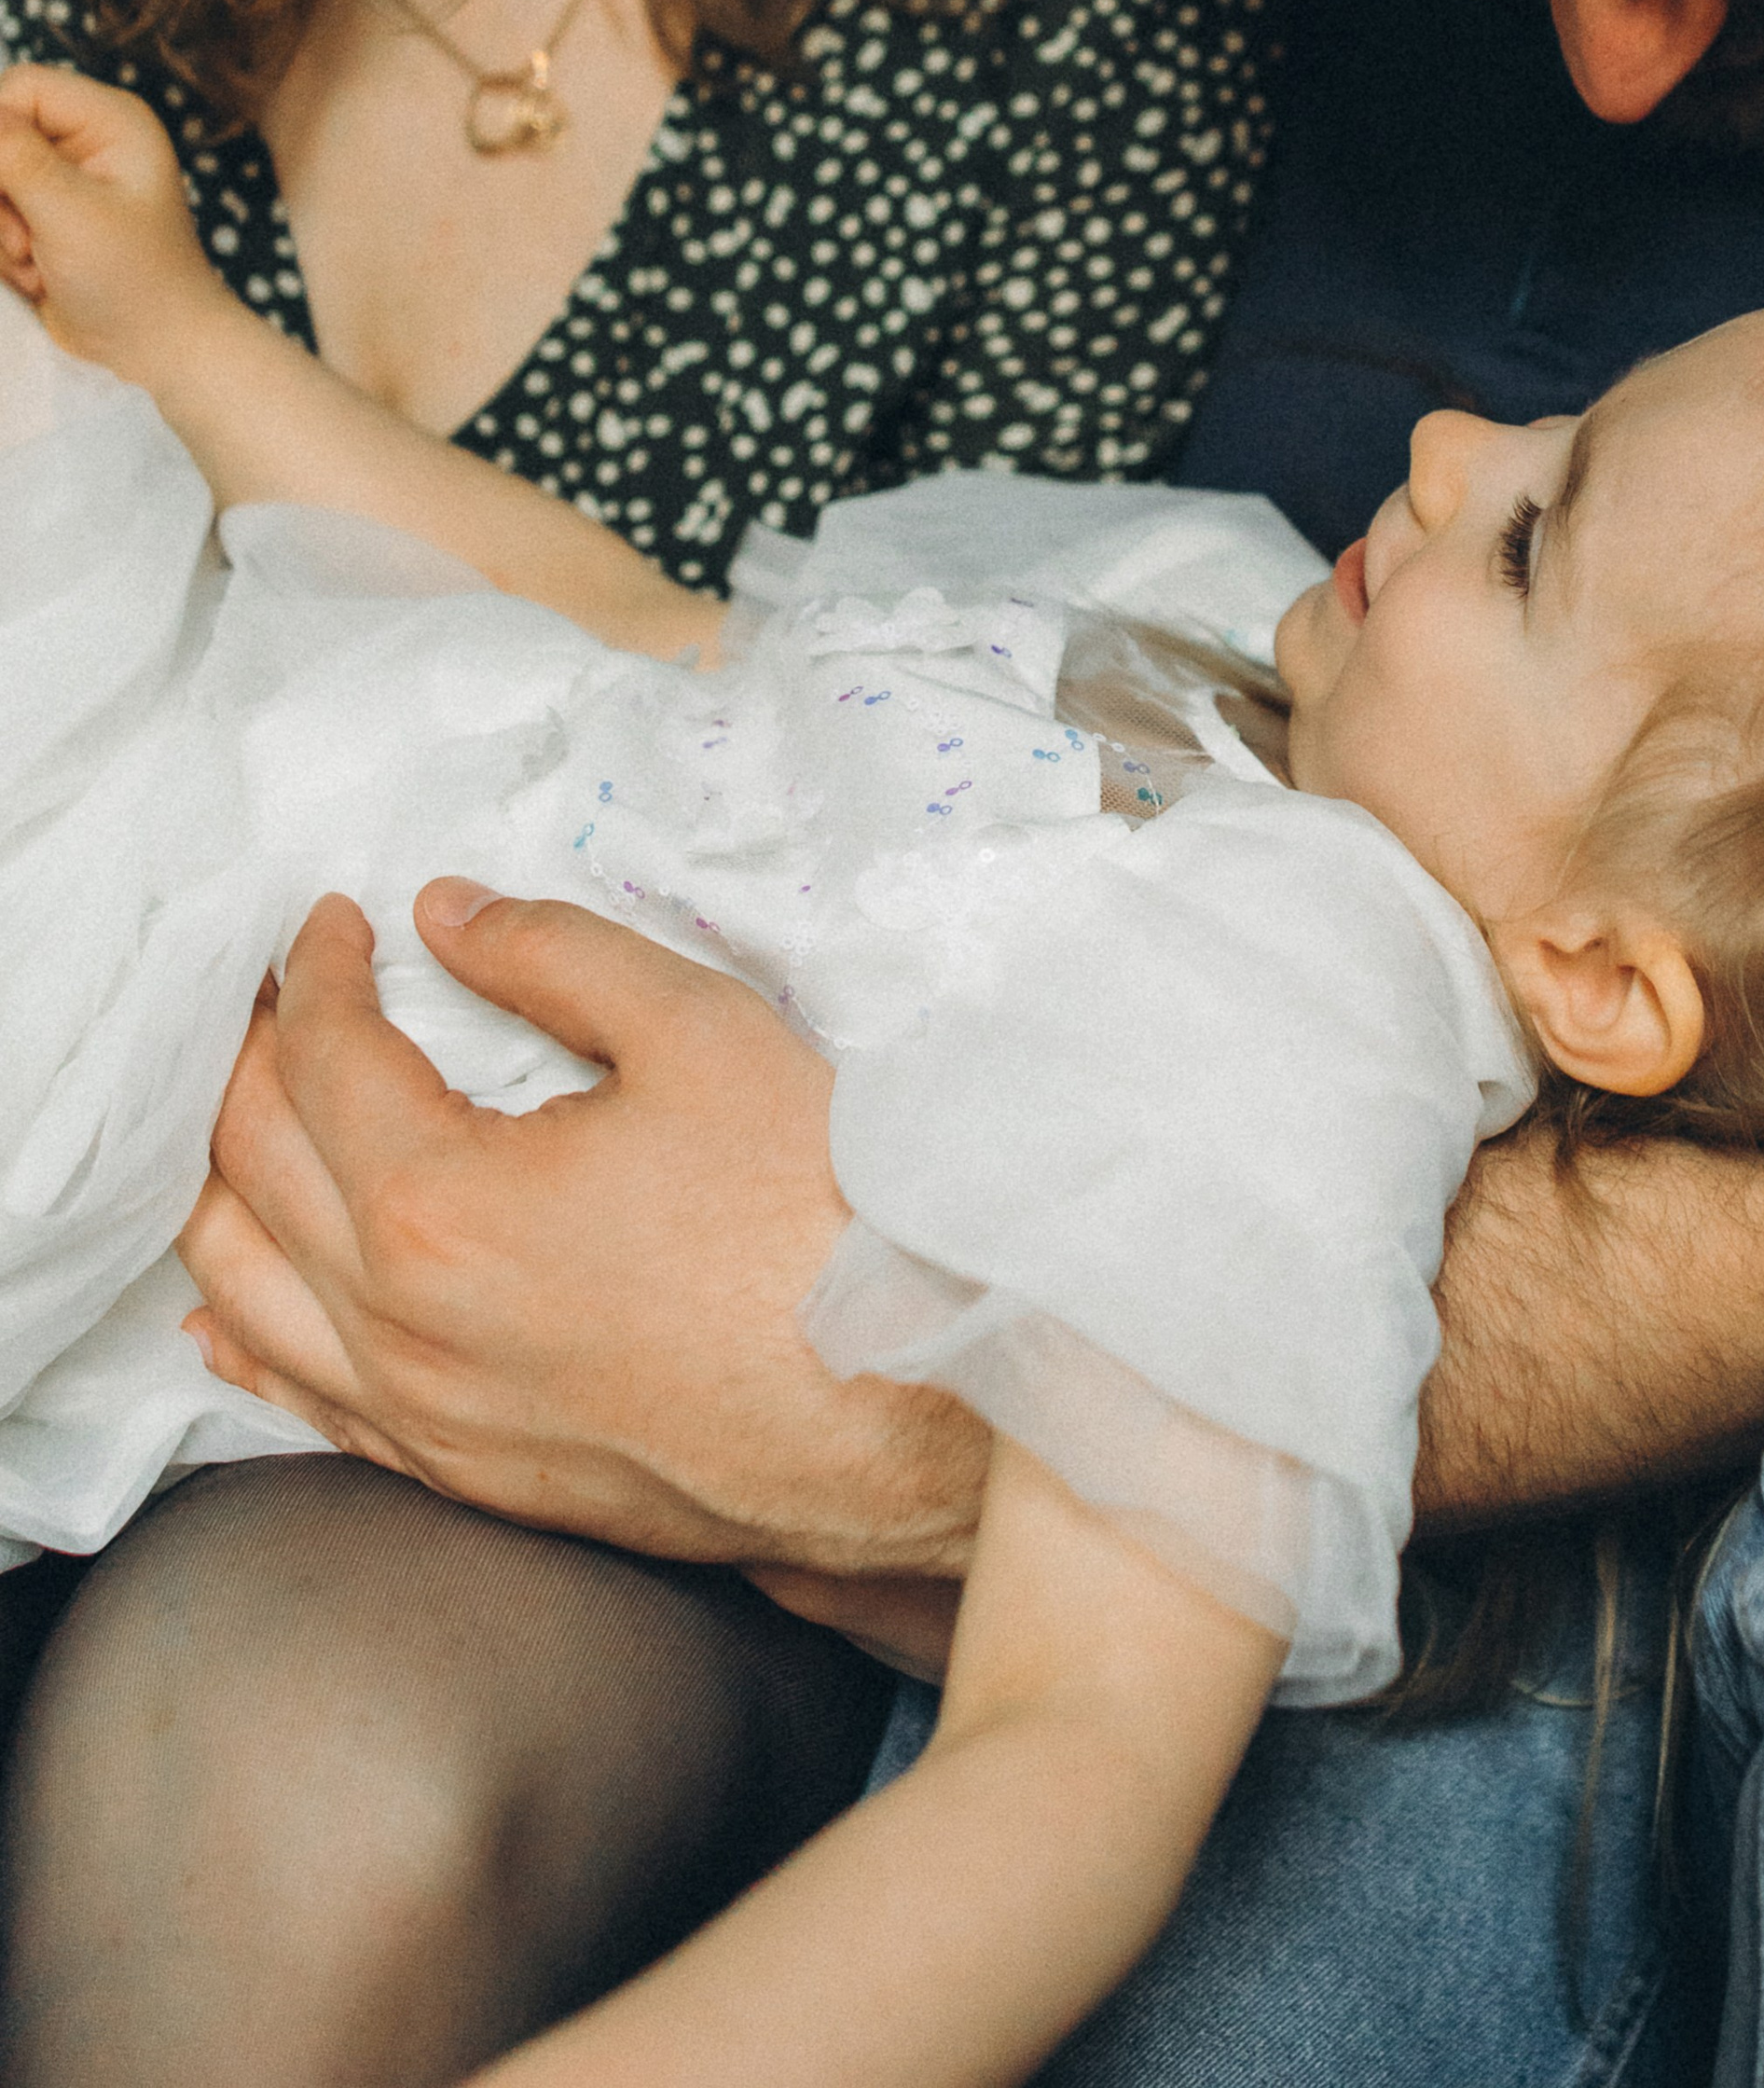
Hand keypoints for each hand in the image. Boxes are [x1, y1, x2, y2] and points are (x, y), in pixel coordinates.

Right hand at [0, 64, 227, 381]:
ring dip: (0, 230)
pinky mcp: (46, 217)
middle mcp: (87, 140)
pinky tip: (40, 276)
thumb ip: (12, 158)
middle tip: (26, 241)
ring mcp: (64, 180)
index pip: (19, 87)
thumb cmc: (132, 280)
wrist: (155, 351)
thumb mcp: (69, 212)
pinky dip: (5, 250)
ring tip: (38, 263)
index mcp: (110, 120)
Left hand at [181, 882, 989, 1571]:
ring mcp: (425, 1418)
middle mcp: (398, 1326)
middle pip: (253, 1167)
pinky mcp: (466, 1477)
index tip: (339, 922)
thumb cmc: (817, 1218)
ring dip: (227, 1186)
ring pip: (245, 1293)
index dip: (317, 969)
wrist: (905, 1411)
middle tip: (277, 996)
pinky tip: (234, 1308)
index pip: (320, 1058)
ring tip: (247, 1115)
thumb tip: (448, 917)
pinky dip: (250, 1333)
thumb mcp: (699, 1030)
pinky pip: (306, 1402)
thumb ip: (553, 952)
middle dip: (247, 1059)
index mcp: (439, 1204)